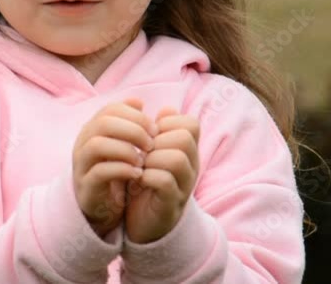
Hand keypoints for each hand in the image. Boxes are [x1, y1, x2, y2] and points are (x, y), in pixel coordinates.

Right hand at [72, 98, 157, 237]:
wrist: (100, 206)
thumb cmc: (114, 170)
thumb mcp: (122, 144)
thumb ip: (129, 123)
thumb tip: (138, 101)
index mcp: (93, 129)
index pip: (111, 109)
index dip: (135, 116)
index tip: (155, 129)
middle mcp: (83, 143)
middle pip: (103, 123)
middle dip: (132, 130)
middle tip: (151, 143)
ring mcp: (82, 164)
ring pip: (97, 145)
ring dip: (125, 149)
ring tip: (143, 159)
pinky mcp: (86, 185)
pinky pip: (99, 172)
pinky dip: (121, 170)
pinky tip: (137, 174)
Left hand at [124, 107, 199, 243]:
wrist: (145, 221)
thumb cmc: (147, 181)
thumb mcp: (152, 153)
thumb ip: (158, 131)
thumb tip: (166, 109)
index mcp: (188, 150)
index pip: (190, 123)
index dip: (166, 124)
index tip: (149, 136)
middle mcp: (192, 166)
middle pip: (184, 138)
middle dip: (157, 141)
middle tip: (142, 152)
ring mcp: (185, 186)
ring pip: (177, 158)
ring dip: (152, 159)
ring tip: (140, 166)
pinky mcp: (172, 204)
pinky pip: (166, 182)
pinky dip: (148, 177)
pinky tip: (138, 180)